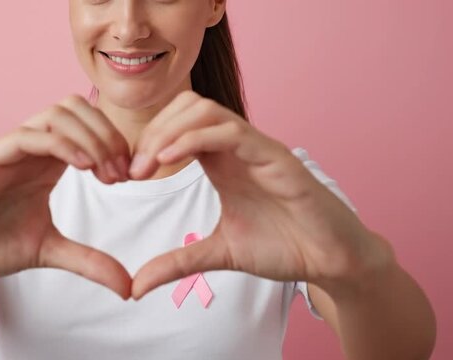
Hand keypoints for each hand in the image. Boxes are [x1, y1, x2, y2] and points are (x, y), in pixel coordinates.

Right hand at [0, 95, 133, 298]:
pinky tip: (82, 167)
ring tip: (104, 173)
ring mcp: (9, 151)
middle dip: (108, 135)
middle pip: (78, 109)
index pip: (90, 127)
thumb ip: (90, 262)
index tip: (129, 177)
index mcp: (48, 162)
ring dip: (90, 137)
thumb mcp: (51, 252)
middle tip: (120, 174)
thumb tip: (129, 287)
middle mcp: (32, 150)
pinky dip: (60, 143)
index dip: (116, 144)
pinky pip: (25, 137)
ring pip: (56, 114)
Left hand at [130, 90, 394, 298]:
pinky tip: (169, 159)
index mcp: (221, 161)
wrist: (330, 260)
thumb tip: (135, 288)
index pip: (177, 126)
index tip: (127, 176)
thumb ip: (177, 263)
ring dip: (168, 131)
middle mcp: (237, 148)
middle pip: (186, 107)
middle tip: (132, 170)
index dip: (147, 142)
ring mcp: (257, 149)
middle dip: (151, 132)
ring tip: (146, 165)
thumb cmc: (282, 247)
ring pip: (205, 110)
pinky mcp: (277, 158)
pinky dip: (195, 138)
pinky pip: (232, 132)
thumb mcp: (217, 254)